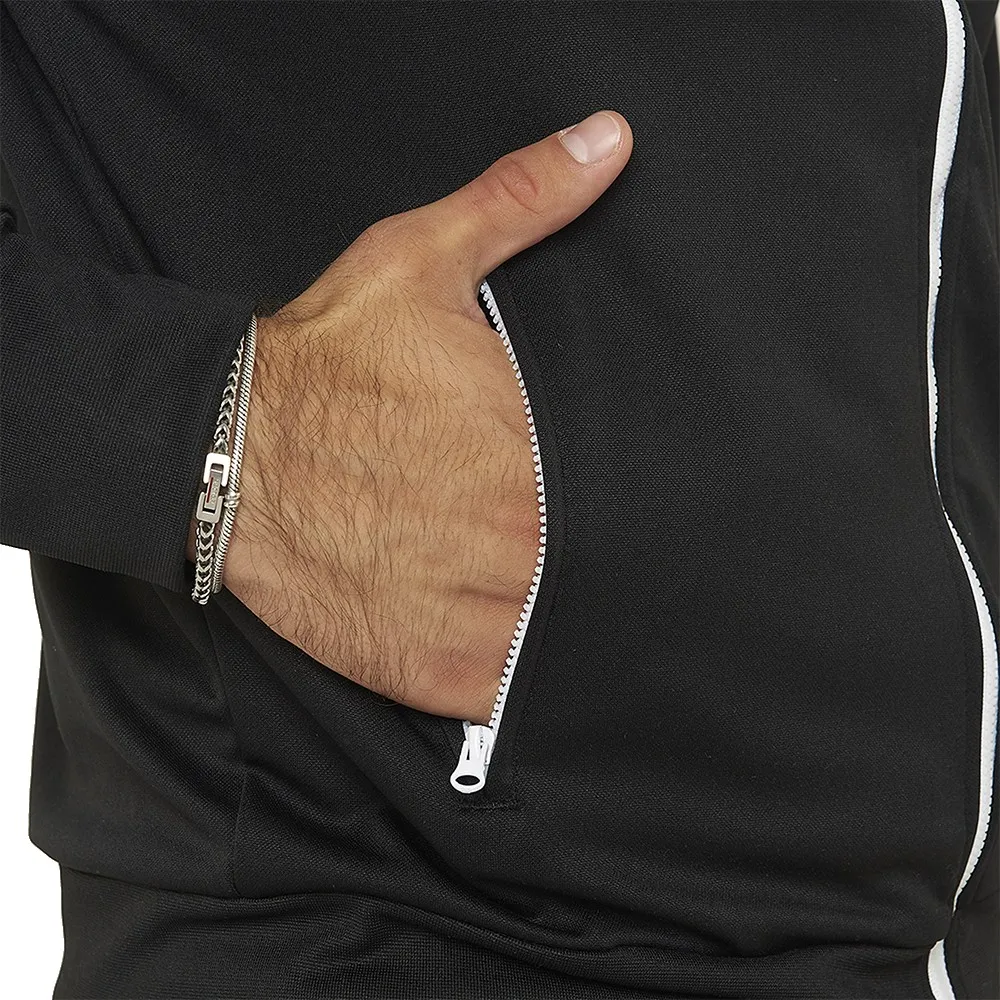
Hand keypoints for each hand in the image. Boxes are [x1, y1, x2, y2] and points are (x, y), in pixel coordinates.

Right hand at [189, 111, 632, 721]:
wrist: (223, 450)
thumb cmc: (326, 362)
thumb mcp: (420, 262)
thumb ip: (520, 203)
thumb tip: (606, 143)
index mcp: (533, 454)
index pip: (635, 488)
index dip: (647, 490)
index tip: (652, 485)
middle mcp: (515, 546)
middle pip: (612, 567)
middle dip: (618, 552)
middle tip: (625, 540)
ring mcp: (477, 618)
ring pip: (573, 633)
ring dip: (586, 617)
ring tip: (585, 592)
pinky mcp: (436, 671)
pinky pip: (517, 689)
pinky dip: (530, 673)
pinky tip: (529, 638)